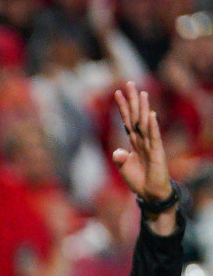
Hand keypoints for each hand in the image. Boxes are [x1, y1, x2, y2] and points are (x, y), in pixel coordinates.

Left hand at [112, 82, 172, 202]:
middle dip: (132, 100)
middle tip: (129, 83)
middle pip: (136, 116)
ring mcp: (151, 144)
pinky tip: (151, 115)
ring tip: (142, 93)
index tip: (116, 92)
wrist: (149, 193)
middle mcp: (143, 139)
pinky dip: (153, 127)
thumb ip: (120, 158)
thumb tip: (117, 152)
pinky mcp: (157, 153)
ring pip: (146, 123)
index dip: (122, 107)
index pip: (127, 120)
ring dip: (144, 108)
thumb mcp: (124, 167)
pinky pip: (154, 138)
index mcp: (134, 141)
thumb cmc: (138, 179)